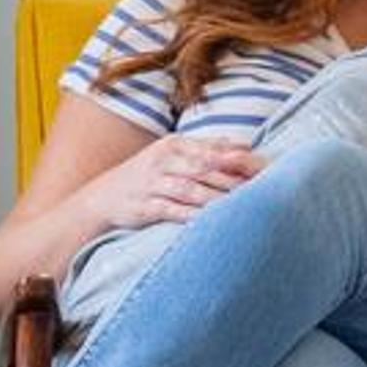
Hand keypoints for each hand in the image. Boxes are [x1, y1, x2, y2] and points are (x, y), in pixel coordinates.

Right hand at [91, 132, 259, 229]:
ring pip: (189, 189)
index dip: (238, 159)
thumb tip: (243, 146)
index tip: (263, 169)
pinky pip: (171, 210)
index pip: (211, 149)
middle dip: (232, 179)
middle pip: (204, 168)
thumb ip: (206, 149)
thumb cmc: (148, 175)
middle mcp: (163, 160)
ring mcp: (152, 183)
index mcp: (174, 144)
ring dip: (215, 198)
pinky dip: (190, 215)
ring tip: (240, 207)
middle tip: (260, 190)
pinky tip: (209, 222)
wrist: (102, 197)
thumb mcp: (172, 154)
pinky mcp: (143, 206)